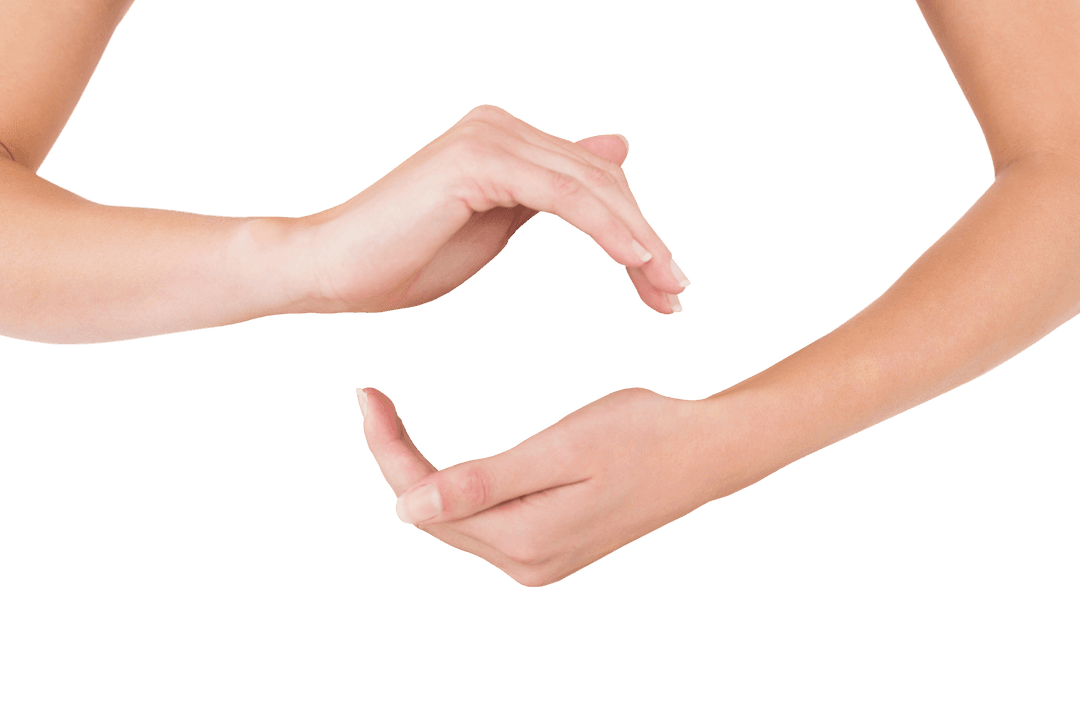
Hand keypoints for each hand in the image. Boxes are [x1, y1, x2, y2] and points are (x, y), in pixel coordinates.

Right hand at [283, 104, 690, 315]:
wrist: (332, 270)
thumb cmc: (404, 259)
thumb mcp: (497, 226)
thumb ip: (554, 192)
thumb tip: (613, 151)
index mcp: (507, 141)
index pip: (592, 183)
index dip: (636, 231)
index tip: (666, 284)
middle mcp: (501, 127)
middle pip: (601, 182)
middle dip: (647, 240)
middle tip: (678, 292)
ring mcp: (489, 138)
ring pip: (590, 188)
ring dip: (638, 241)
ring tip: (668, 288)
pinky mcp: (478, 162)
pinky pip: (562, 197)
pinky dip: (606, 230)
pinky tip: (636, 262)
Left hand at [356, 385, 729, 587]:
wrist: (706, 452)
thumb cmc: (642, 435)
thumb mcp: (560, 450)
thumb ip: (483, 483)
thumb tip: (404, 510)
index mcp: (524, 540)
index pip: (425, 501)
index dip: (387, 449)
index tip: (364, 395)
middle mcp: (527, 564)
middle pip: (433, 515)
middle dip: (397, 460)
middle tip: (372, 400)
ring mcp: (541, 562)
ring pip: (457, 520)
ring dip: (423, 477)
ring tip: (394, 423)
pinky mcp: (552, 549)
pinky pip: (486, 522)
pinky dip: (460, 490)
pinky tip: (446, 465)